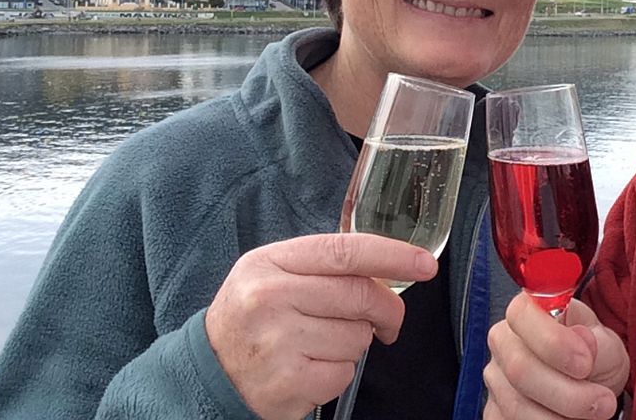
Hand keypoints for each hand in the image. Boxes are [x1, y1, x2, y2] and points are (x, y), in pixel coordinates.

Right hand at [204, 233, 437, 419]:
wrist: (210, 371)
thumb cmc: (254, 317)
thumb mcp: (272, 273)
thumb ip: (322, 264)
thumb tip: (389, 266)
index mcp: (270, 263)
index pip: (343, 251)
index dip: (393, 255)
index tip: (425, 264)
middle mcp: (271, 298)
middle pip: (361, 295)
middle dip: (388, 309)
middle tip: (388, 321)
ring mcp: (278, 343)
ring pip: (358, 336)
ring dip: (355, 342)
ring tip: (321, 343)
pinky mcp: (288, 383)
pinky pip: (345, 372)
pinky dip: (339, 372)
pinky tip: (312, 367)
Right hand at [484, 294, 628, 419]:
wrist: (594, 385)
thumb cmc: (595, 356)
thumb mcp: (606, 343)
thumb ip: (595, 341)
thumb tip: (581, 339)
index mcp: (526, 312)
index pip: (521, 315)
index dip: (553, 341)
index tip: (585, 363)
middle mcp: (503, 343)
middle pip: (520, 369)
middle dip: (569, 393)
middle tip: (603, 401)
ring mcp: (496, 379)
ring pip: (518, 406)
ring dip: (563, 416)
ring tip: (594, 413)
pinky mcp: (495, 412)